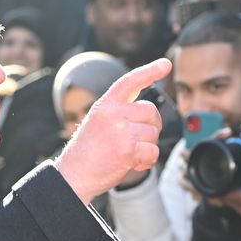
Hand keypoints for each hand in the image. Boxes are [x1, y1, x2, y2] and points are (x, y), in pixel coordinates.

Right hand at [56, 58, 171, 203]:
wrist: (74, 176)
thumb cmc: (87, 153)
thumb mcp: (98, 123)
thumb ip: (120, 113)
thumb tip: (150, 111)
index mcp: (105, 105)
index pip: (130, 81)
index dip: (150, 71)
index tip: (165, 64)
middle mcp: (113, 114)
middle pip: (150, 111)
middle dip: (151, 126)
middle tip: (140, 139)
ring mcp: (122, 131)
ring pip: (153, 132)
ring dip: (147, 146)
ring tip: (130, 154)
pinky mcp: (129, 150)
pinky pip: (153, 151)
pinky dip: (148, 161)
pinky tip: (134, 164)